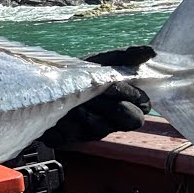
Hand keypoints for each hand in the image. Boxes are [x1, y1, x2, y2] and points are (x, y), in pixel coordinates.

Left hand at [36, 46, 153, 148]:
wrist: (43, 81)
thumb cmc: (78, 73)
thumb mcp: (101, 63)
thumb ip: (124, 58)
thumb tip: (150, 52)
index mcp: (122, 107)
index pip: (140, 111)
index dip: (130, 97)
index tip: (113, 84)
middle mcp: (108, 123)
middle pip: (125, 121)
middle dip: (111, 105)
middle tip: (96, 92)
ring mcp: (88, 133)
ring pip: (97, 129)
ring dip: (87, 112)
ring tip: (74, 100)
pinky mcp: (66, 139)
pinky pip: (69, 136)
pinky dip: (63, 124)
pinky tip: (58, 116)